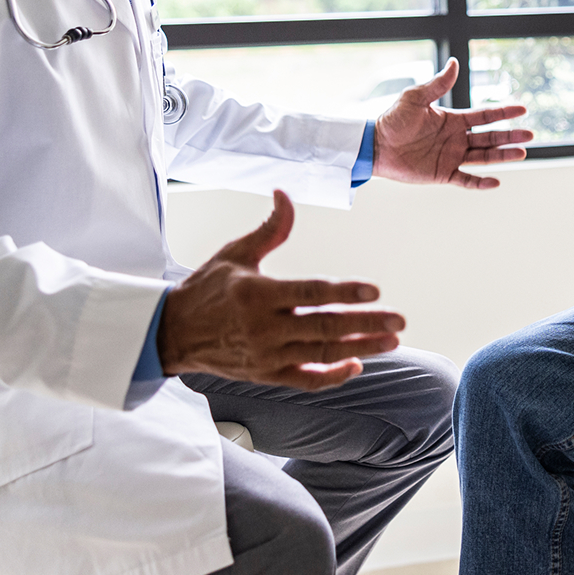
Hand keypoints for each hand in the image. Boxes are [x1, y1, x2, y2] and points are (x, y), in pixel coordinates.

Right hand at [158, 190, 403, 390]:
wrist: (174, 333)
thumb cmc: (207, 289)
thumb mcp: (235, 253)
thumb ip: (270, 228)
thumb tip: (285, 194)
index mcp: (257, 294)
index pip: (311, 294)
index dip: (345, 292)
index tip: (375, 290)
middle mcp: (263, 328)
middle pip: (325, 327)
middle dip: (366, 324)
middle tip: (399, 319)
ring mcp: (267, 356)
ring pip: (322, 354)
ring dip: (361, 348)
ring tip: (392, 340)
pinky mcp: (267, 375)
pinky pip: (306, 380)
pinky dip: (333, 376)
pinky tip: (357, 364)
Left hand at [373, 58, 532, 189]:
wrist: (376, 145)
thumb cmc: (393, 119)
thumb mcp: (416, 97)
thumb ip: (437, 84)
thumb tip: (454, 62)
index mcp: (453, 120)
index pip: (484, 116)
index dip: (504, 113)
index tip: (523, 109)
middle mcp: (456, 138)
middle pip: (490, 137)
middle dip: (510, 136)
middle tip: (530, 135)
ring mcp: (451, 157)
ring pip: (484, 157)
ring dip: (502, 155)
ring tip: (522, 153)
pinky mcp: (442, 174)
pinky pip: (466, 180)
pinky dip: (480, 182)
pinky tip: (495, 181)